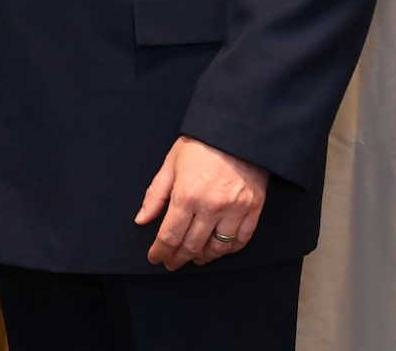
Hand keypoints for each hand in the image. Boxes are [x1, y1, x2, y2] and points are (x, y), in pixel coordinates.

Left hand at [135, 135, 268, 269]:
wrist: (236, 132)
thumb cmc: (200, 145)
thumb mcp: (170, 165)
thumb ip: (155, 195)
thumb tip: (141, 220)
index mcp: (186, 196)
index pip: (170, 236)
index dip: (160, 251)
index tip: (155, 258)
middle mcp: (210, 208)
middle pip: (192, 246)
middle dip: (178, 258)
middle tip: (171, 263)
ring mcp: (234, 211)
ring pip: (217, 248)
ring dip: (203, 257)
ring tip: (193, 258)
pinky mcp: (253, 210)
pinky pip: (241, 241)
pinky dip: (228, 250)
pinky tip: (218, 250)